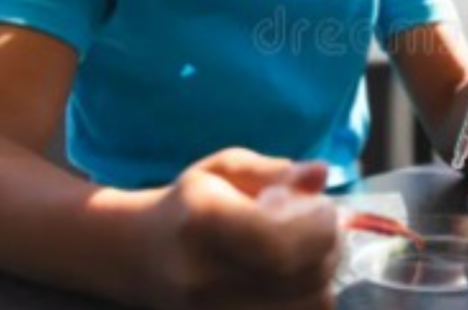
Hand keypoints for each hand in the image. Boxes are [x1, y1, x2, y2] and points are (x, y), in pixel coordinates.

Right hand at [138, 148, 339, 309]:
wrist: (139, 254)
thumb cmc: (192, 203)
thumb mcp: (227, 170)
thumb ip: (277, 171)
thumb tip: (321, 173)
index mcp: (202, 221)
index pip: (280, 243)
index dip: (320, 226)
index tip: (320, 208)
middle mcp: (203, 277)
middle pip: (304, 276)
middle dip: (329, 247)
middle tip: (317, 227)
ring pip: (309, 304)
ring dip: (322, 276)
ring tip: (303, 253)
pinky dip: (306, 298)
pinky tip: (291, 278)